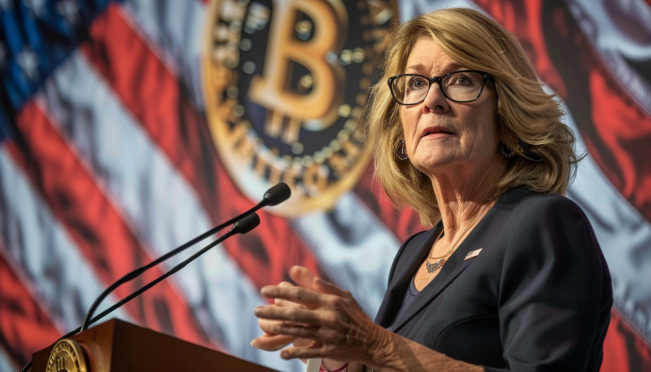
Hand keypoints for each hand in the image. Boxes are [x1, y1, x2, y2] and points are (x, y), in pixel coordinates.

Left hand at [253, 266, 385, 364]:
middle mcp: (328, 317)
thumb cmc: (354, 315)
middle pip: (294, 314)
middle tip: (256, 310)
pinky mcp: (329, 350)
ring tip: (263, 326)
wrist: (372, 341)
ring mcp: (328, 335)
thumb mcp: (343, 296)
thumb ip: (320, 285)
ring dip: (277, 329)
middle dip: (272, 312)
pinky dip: (294, 353)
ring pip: (297, 331)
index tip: (265, 291)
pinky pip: (308, 351)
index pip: (300, 295)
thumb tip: (296, 271)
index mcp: (330, 301)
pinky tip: (282, 354)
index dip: (280, 292)